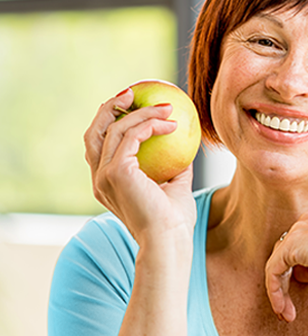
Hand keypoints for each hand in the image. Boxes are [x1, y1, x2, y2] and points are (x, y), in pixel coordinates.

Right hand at [83, 88, 196, 244]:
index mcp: (107, 184)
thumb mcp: (176, 187)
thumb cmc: (174, 222)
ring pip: (114, 129)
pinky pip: (132, 136)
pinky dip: (151, 124)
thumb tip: (185, 144)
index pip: (100, 146)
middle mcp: (99, 179)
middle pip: (94, 132)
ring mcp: (104, 175)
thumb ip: (176, 167)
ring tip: (166, 106)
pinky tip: (172, 124)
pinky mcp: (117, 172)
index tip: (133, 106)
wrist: (169, 242)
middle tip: (133, 93)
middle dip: (110, 108)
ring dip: (141, 113)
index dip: (111, 121)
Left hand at [265, 213, 307, 321]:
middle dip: (284, 284)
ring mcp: (296, 232)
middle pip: (285, 255)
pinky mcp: (289, 246)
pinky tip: (282, 309)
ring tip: (287, 316)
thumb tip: (300, 274)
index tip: (300, 295)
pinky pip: (273, 271)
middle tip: (287, 310)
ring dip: (279, 292)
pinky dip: (275, 291)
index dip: (296, 271)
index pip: (299, 246)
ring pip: (277, 265)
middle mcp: (305, 223)